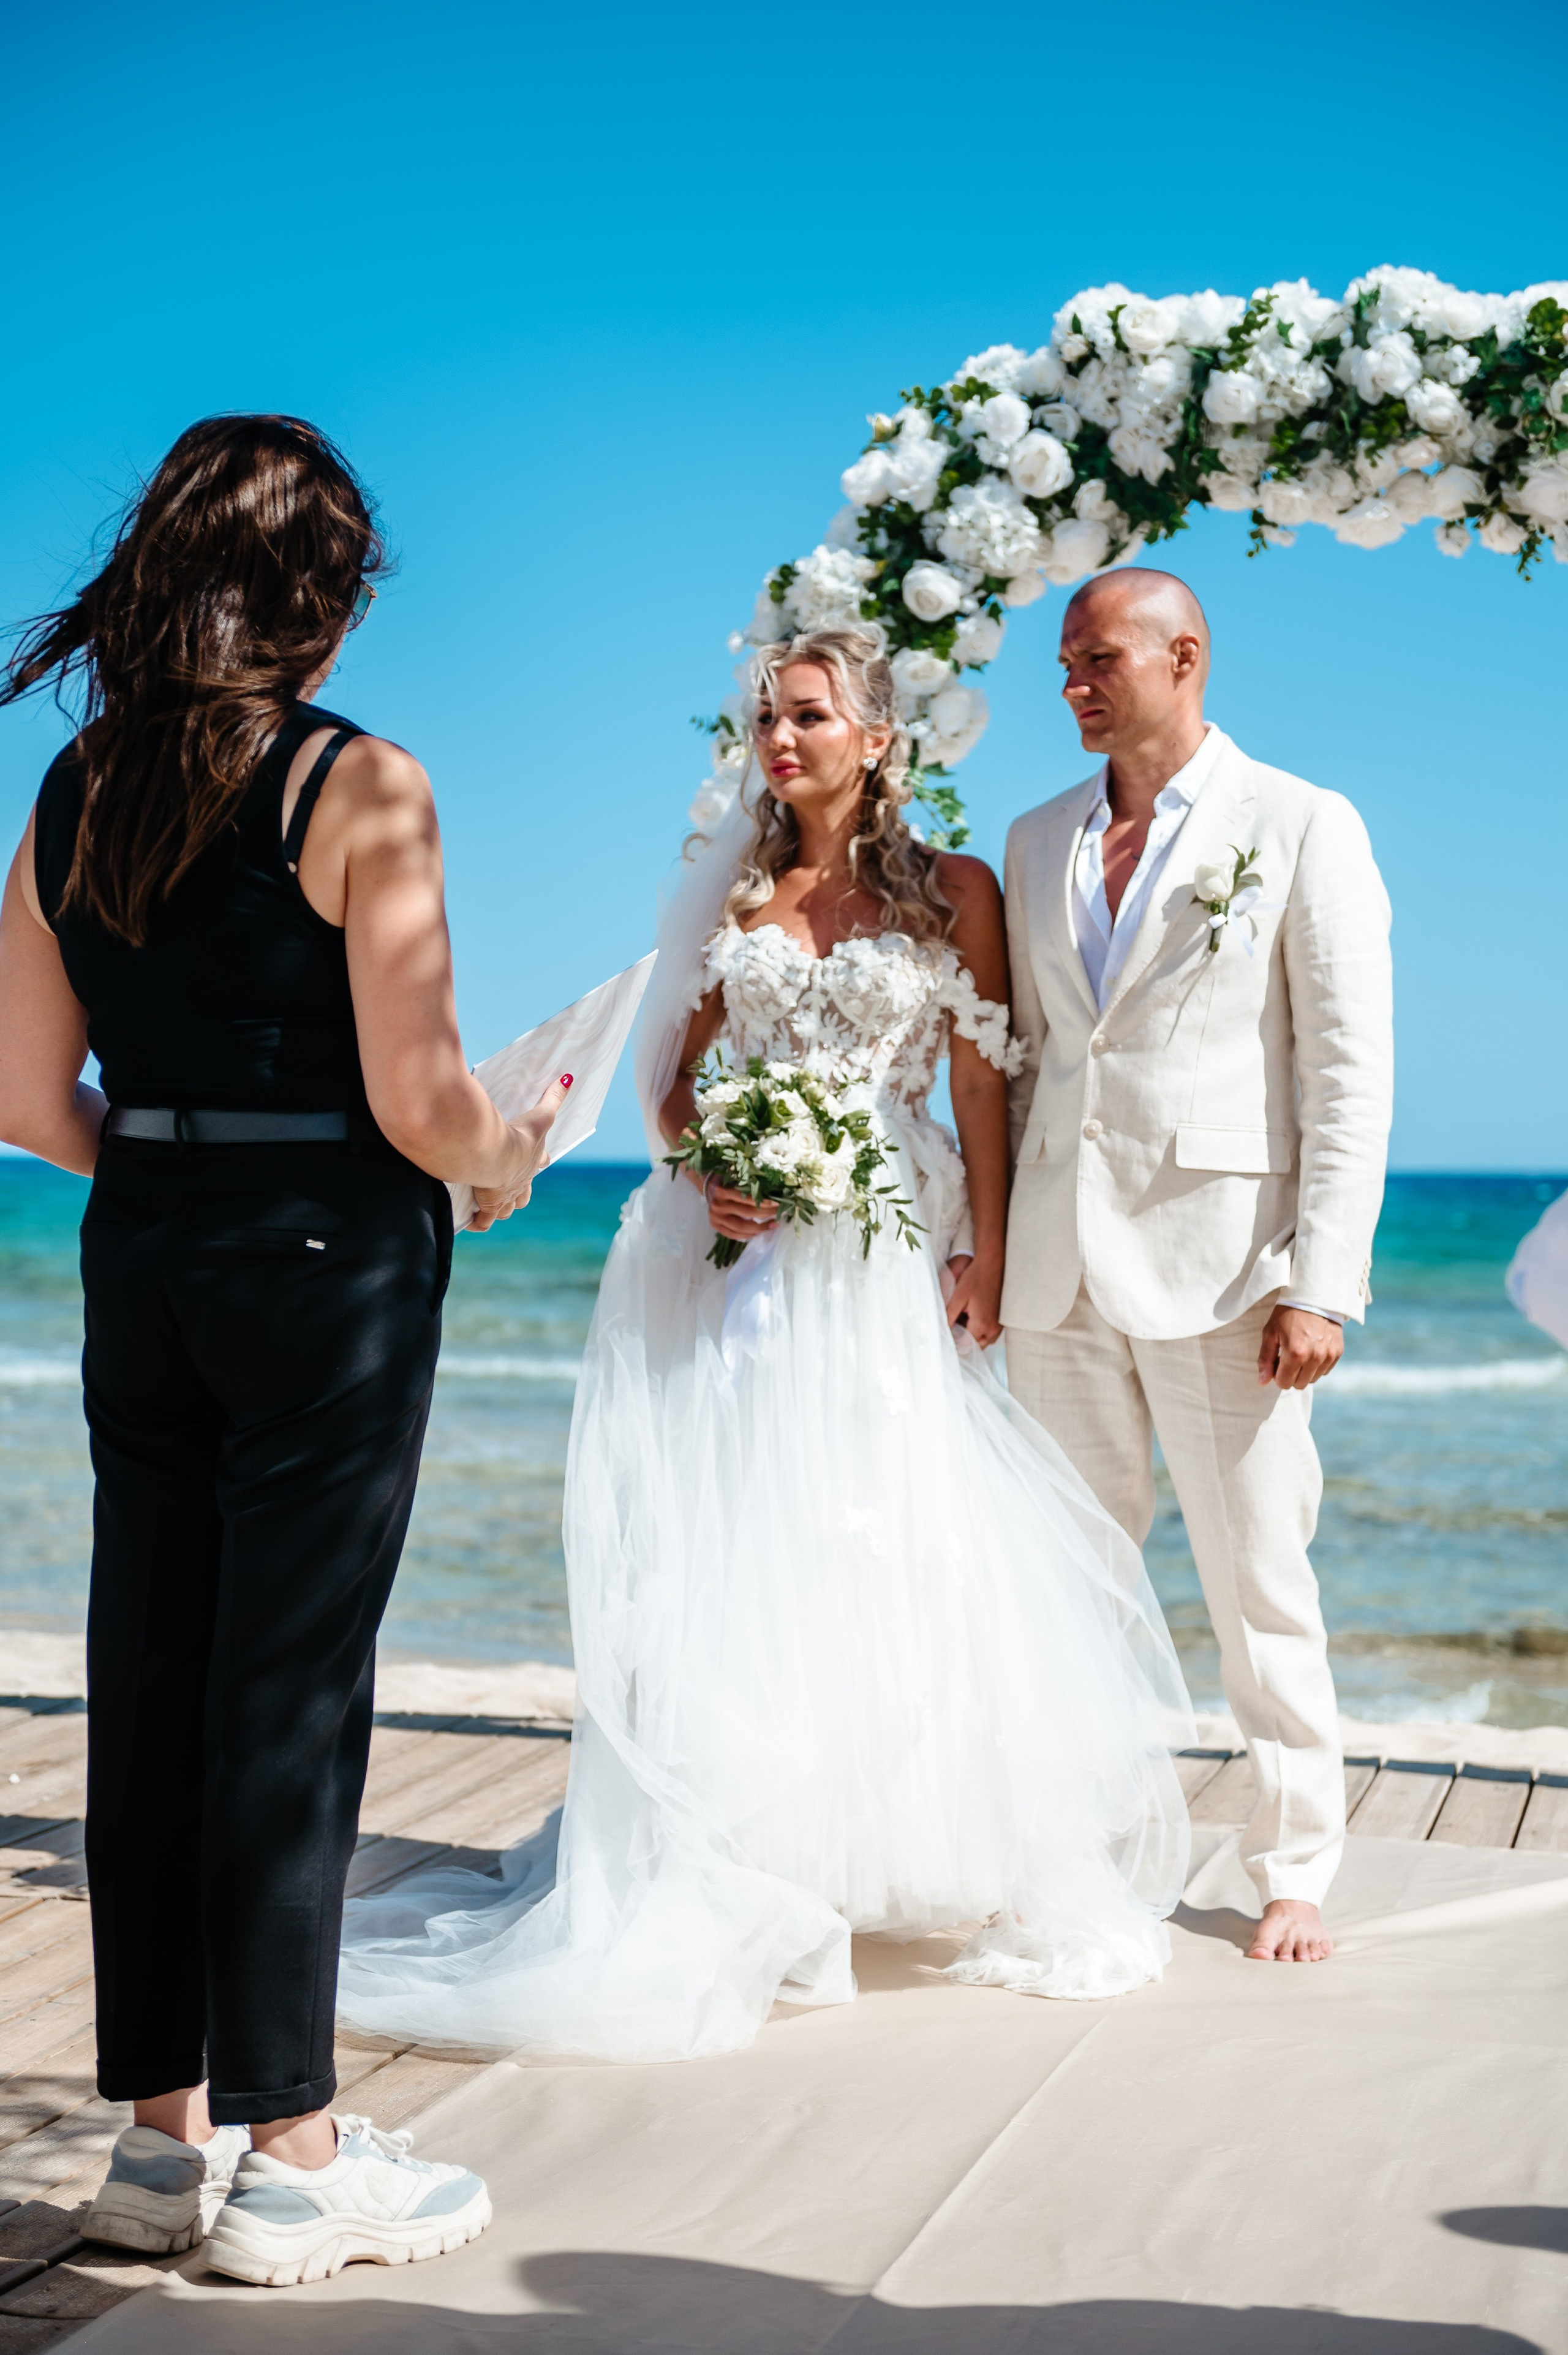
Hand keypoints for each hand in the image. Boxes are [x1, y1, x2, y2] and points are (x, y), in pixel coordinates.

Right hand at [470, 1074, 571, 1232]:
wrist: (493, 1153)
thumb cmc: (516, 1135)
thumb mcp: (539, 1115)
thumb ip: (553, 1097)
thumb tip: (569, 1079)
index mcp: (531, 1161)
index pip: (539, 1162)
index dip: (539, 1161)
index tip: (541, 1160)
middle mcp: (521, 1182)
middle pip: (525, 1192)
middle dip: (521, 1191)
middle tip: (513, 1189)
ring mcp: (505, 1196)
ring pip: (507, 1209)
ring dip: (502, 1208)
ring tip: (493, 1207)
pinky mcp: (489, 1205)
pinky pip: (485, 1220)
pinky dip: (480, 1223)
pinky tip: (474, 1223)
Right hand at [691, 1167, 778, 1246]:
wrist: (709, 1189)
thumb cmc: (727, 1182)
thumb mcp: (735, 1178)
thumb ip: (748, 1184)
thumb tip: (773, 1192)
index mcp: (722, 1190)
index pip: (747, 1198)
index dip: (764, 1202)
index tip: (777, 1204)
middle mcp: (718, 1205)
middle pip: (746, 1213)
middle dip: (766, 1214)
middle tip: (779, 1214)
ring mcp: (715, 1217)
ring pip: (741, 1227)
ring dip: (760, 1228)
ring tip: (773, 1225)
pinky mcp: (716, 1226)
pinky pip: (734, 1235)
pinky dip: (748, 1235)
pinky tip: (759, 1232)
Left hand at [944, 1251, 1002, 1349]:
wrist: (991, 1266)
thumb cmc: (974, 1279)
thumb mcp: (957, 1297)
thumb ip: (949, 1316)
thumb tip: (942, 1331)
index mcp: (981, 1324)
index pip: (965, 1344)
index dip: (954, 1343)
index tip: (946, 1339)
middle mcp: (993, 1328)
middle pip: (975, 1346)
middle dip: (964, 1342)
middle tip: (952, 1331)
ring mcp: (999, 1325)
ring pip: (984, 1342)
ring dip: (973, 1338)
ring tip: (961, 1324)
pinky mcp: (1001, 1320)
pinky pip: (990, 1334)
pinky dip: (981, 1332)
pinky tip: (971, 1320)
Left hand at [1257, 1304, 1342, 1390]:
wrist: (1313, 1297)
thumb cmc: (1287, 1315)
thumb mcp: (1270, 1333)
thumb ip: (1265, 1359)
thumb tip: (1262, 1382)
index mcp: (1295, 1354)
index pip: (1284, 1383)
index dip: (1277, 1375)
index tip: (1277, 1363)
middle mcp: (1314, 1357)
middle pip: (1299, 1384)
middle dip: (1291, 1375)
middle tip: (1288, 1358)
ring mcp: (1328, 1356)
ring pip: (1313, 1379)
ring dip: (1304, 1371)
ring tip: (1301, 1353)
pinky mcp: (1338, 1352)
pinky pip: (1325, 1370)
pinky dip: (1317, 1365)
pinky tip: (1312, 1350)